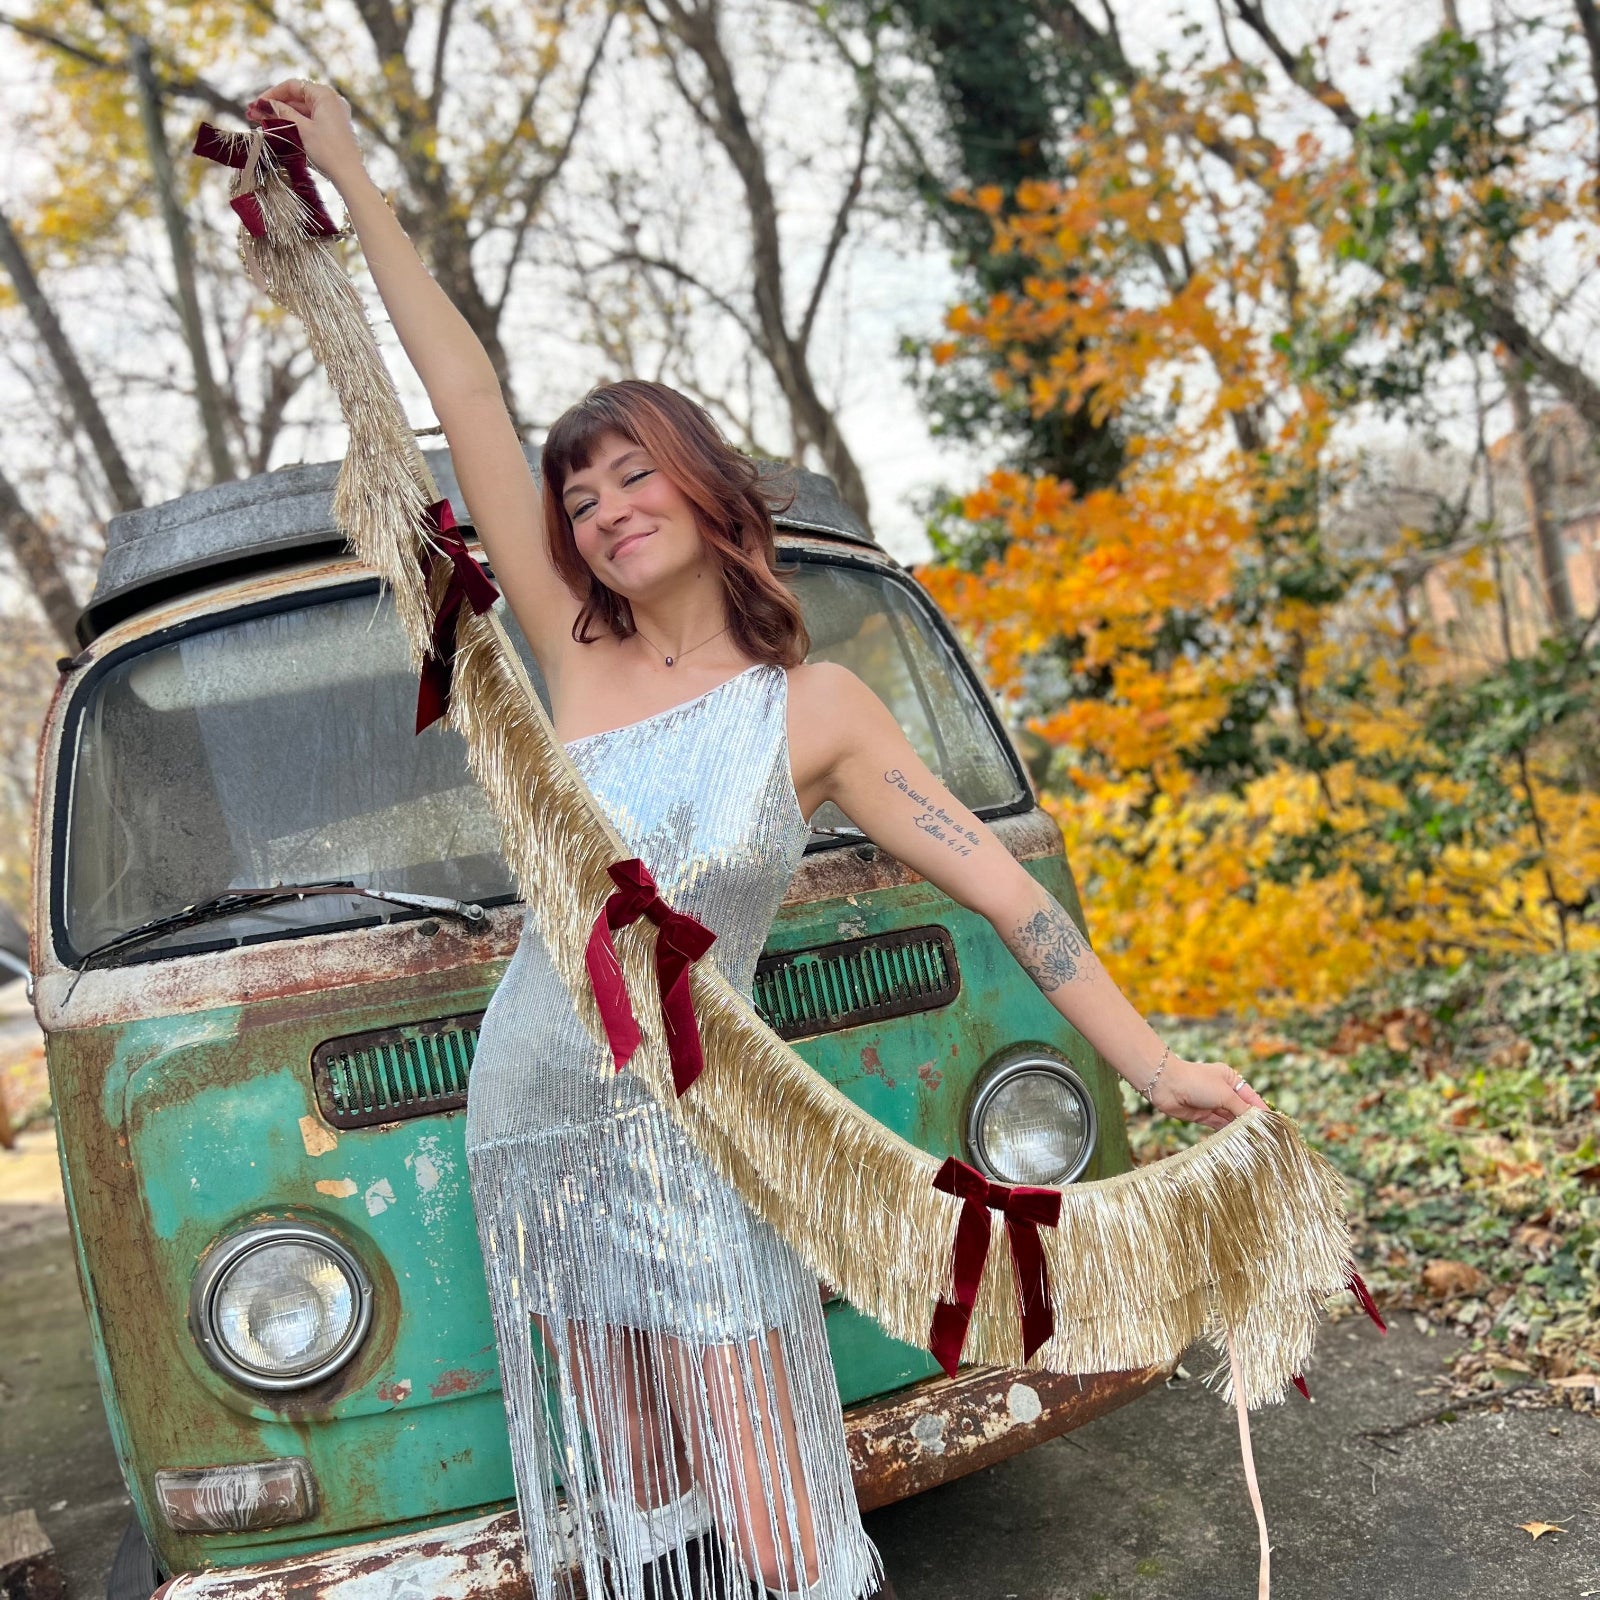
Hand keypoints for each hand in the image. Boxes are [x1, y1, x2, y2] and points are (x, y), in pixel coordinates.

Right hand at [247, 78, 361, 184]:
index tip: (257, 103)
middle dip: (275, 106)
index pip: (292, 86)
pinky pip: (310, 120)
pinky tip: (279, 128)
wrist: (350, 175)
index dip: (272, 94)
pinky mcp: (334, 128)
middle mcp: (331, 101)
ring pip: (302, 110)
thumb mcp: (301, 129)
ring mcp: (334, 115)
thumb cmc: (329, 151)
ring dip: (282, 115)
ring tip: (261, 122)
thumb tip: (264, 104)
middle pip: (297, 98)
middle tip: (254, 114)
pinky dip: (295, 123)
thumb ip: (282, 113)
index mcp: (325, 94)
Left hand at [1146, 1055, 1269, 1129]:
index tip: (1275, 1124)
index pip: (1251, 1096)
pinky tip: (1237, 1141)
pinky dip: (1227, 1132)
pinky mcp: (1202, 1116)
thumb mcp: (1224, 1094)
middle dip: (1250, 1122)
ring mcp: (1212, 1104)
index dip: (1261, 1110)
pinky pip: (1218, 1125)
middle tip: (1266, 1138)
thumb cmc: (1197, 1082)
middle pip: (1241, 1109)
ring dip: (1239, 1129)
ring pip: (1230, 1119)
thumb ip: (1241, 1108)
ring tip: (1254, 1142)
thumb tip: (1256, 1120)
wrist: (1166, 1085)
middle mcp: (1222, 1091)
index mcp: (1230, 1079)